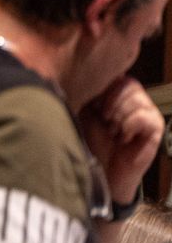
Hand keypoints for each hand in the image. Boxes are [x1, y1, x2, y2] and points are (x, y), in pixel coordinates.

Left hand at [80, 76, 164, 204]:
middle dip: (111, 103)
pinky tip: (124, 137)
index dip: (103, 90)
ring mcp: (148, 112)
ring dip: (119, 117)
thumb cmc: (94, 139)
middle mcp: (136, 98)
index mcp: (118, 91)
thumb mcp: (87, 111)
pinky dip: (129, 126)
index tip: (94, 107)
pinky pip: (143, 117)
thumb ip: (91, 92)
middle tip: (105, 121)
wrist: (104, 168)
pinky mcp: (156, 127)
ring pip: (136, 99)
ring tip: (114, 131)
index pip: (117, 75)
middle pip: (128, 84)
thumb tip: (93, 74)